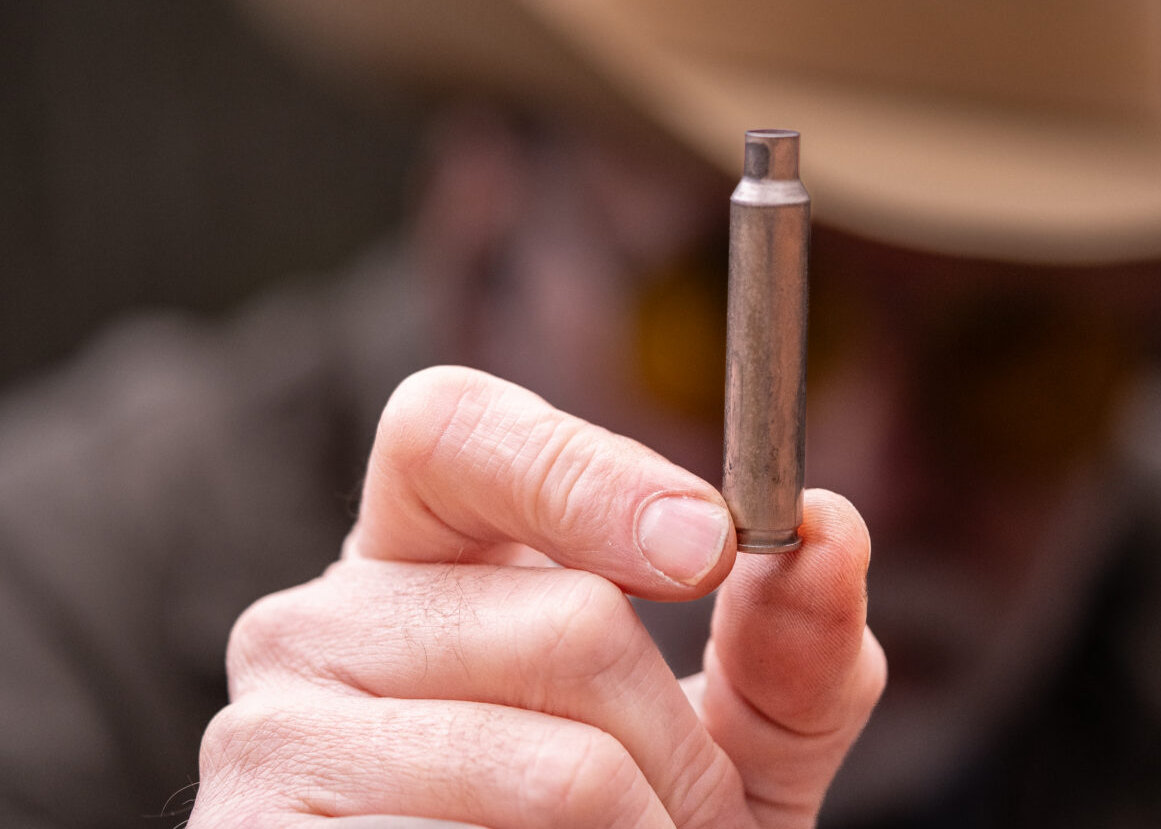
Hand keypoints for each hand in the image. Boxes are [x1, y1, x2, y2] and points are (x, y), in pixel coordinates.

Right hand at [190, 366, 884, 827]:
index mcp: (420, 558)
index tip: (709, 545)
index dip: (585, 469)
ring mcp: (273, 738)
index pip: (452, 427)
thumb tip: (830, 531)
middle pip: (566, 619)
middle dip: (683, 751)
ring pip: (555, 765)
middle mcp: (321, 623)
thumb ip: (781, 648)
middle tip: (699, 823)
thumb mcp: (720, 747)